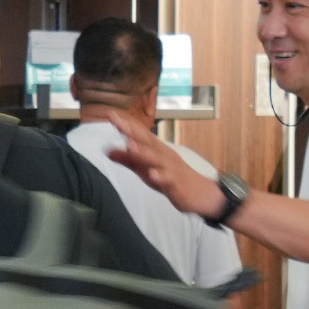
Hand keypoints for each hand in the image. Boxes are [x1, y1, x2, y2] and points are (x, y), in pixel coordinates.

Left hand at [109, 128, 227, 219]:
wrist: (201, 193)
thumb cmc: (171, 177)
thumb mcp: (146, 168)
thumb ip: (128, 159)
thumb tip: (107, 150)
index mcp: (156, 149)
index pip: (140, 134)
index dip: (126, 124)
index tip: (111, 114)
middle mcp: (163, 155)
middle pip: (147, 141)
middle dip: (132, 131)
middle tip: (118, 122)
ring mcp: (171, 168)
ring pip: (156, 159)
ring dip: (143, 152)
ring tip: (130, 146)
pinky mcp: (176, 183)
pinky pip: (168, 179)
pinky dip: (160, 176)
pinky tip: (152, 175)